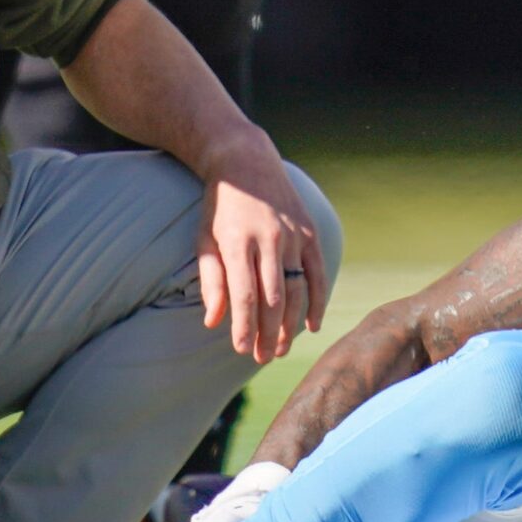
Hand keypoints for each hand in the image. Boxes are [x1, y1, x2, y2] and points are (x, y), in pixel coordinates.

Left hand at [196, 129, 330, 363]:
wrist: (246, 163)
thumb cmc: (220, 207)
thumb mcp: (204, 239)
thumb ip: (211, 281)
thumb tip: (214, 322)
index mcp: (237, 242)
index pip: (244, 295)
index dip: (244, 326)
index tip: (240, 349)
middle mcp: (268, 240)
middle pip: (273, 298)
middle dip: (267, 333)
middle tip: (262, 358)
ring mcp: (292, 236)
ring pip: (296, 290)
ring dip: (290, 324)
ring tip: (280, 349)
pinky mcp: (309, 233)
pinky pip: (317, 273)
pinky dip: (317, 301)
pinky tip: (312, 326)